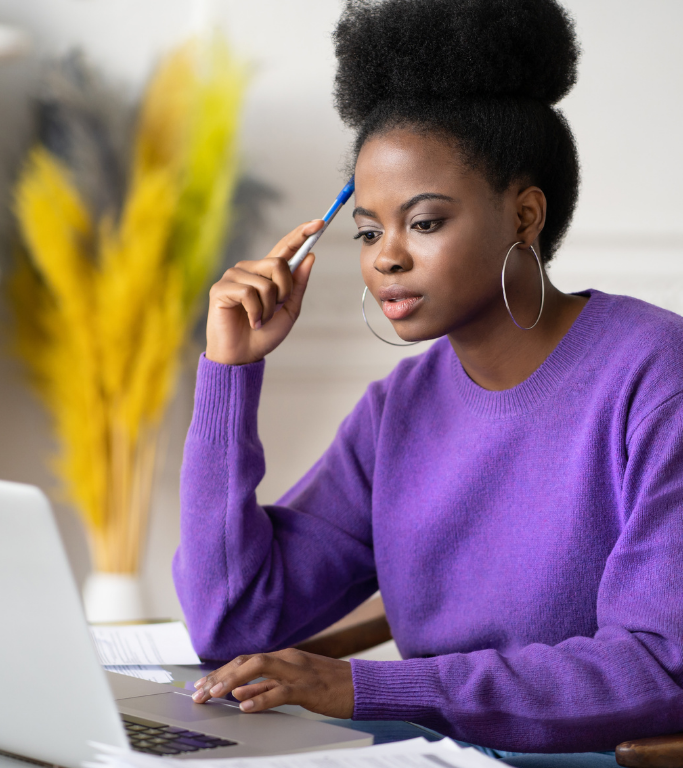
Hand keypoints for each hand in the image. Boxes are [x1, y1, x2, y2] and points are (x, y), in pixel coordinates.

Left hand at [191, 648, 353, 718]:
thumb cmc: (330, 687)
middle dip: (220, 675)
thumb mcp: (296, 684)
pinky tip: (245, 707)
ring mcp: (299, 671)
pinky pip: (281, 690)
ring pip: (260, 668)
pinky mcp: (309, 688)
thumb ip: (269, 686)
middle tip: (199, 693)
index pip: (245, 660)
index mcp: (285, 657)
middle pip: (247, 660)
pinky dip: (261, 698)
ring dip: (233, 681)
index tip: (201, 685)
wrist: (362, 686)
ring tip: (214, 695)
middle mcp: (288, 658)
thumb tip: (240, 693)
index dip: (221, 672)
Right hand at [205, 220, 323, 365]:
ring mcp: (234, 276)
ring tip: (260, 320)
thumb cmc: (264, 334)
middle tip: (276, 309)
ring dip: (269, 308)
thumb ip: (298, 285)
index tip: (320, 222)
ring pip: (266, 282)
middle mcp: (249, 269)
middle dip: (285, 290)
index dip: (301, 234)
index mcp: (266, 273)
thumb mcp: (290, 310)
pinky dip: (256, 313)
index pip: (285, 247)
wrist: (243, 356)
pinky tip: (251, 322)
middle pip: (278, 263)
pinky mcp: (221, 288)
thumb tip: (310, 256)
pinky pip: (249, 293)